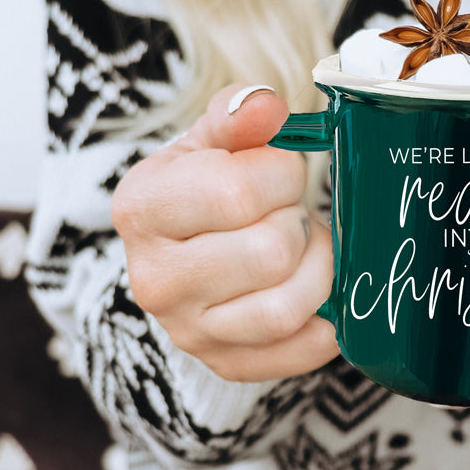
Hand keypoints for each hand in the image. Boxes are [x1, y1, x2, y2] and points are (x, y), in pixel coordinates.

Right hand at [112, 85, 339, 382]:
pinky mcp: (225, 363)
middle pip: (270, 252)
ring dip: (318, 269)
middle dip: (300, 222)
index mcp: (143, 208)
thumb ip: (238, 114)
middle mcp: (155, 279)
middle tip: (292, 212)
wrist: (185, 249)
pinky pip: (298, 351)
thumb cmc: (205, 186)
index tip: (279, 170)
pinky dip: (326, 321)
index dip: (281, 173)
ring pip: (285, 308)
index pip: (239, 192)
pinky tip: (319, 292)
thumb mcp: (213, 139)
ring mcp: (188, 330)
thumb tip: (266, 106)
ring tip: (307, 247)